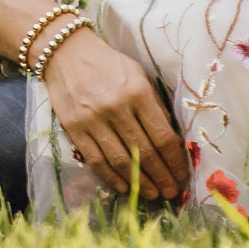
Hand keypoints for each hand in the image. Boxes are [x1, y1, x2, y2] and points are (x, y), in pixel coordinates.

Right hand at [40, 26, 188, 200]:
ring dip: (139, 182)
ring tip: (153, 194)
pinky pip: (96, 160)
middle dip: (162, 177)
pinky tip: (124, 187)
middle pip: (144, 152)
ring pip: (120, 161)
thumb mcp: (139, 75)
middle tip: (172, 192)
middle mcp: (116, 108)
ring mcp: (93, 121)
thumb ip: (154, 105)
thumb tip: (170, 139)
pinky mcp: (74, 129)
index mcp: (138, 92)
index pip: (162, 136)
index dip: (175, 161)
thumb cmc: (109, 64)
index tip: (183, 175)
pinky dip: (111, 178)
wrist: (65, 53)